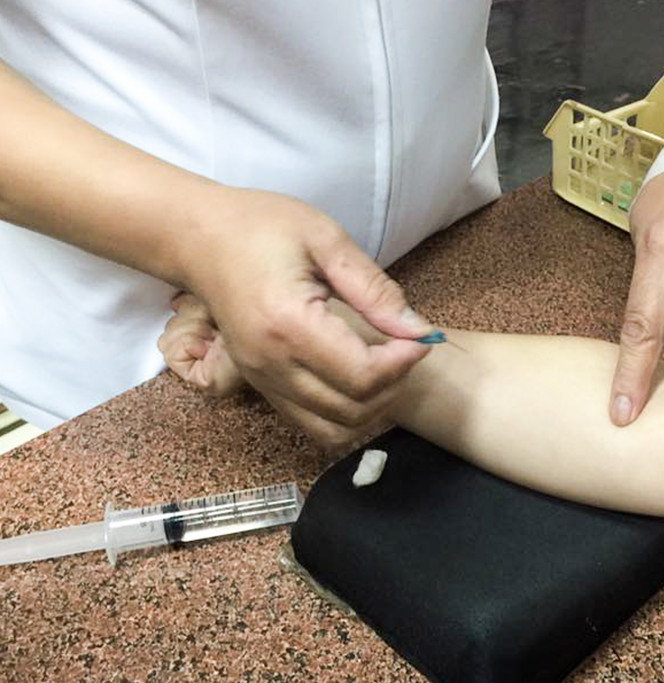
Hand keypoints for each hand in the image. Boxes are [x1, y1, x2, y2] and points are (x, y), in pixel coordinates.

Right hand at [174, 186, 434, 449]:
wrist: (197, 238)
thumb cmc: (261, 227)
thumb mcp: (326, 240)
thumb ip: (374, 290)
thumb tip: (418, 330)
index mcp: (289, 325)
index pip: (363, 375)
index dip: (404, 363)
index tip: (421, 337)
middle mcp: (272, 364)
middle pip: (353, 409)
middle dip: (394, 386)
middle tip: (407, 349)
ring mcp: (262, 380)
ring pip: (334, 430)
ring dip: (372, 408)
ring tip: (386, 367)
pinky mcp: (260, 385)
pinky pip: (311, 423)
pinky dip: (345, 414)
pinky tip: (359, 378)